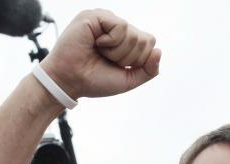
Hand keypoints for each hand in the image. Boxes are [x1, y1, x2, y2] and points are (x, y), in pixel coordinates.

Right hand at [40, 9, 160, 101]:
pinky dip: (111, 42)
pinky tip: (96, 43)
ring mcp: (106, 20)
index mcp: (125, 40)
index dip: (138, 60)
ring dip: (118, 51)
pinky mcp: (96, 16)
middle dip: (128, 57)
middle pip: (144, 39)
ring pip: (134, 34)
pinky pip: (121, 26)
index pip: (149, 43)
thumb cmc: (95, 80)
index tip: (118, 66)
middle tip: (107, 59)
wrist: (70, 82)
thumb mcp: (128, 79)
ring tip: (100, 52)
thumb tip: (159, 51)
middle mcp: (117, 27)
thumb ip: (149, 70)